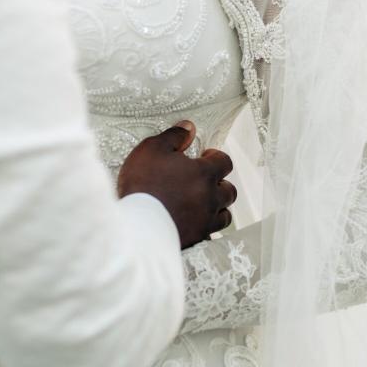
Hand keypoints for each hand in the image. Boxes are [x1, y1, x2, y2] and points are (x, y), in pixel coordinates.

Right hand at [118, 120, 236, 247]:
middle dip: (220, 184)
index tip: (205, 156)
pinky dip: (205, 228)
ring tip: (202, 203)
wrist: (137, 226)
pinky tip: (193, 224)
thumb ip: (173, 136)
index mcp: (203, 174)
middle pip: (229, 191)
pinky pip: (209, 234)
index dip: (216, 157)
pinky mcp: (196, 239)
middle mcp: (210, 198)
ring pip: (224, 215)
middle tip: (204, 181)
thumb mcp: (152, 149)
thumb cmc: (143, 184)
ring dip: (218, 207)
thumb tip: (189, 127)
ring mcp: (205, 221)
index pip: (225, 162)